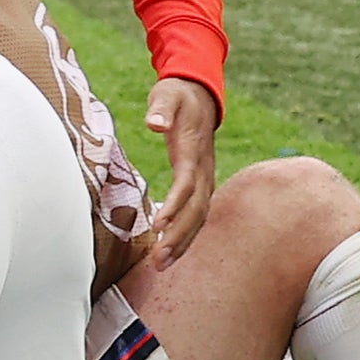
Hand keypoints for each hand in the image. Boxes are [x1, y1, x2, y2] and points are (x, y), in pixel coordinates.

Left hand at [144, 78, 219, 262]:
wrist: (200, 94)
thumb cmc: (177, 96)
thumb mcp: (167, 95)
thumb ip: (161, 109)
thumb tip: (154, 123)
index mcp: (193, 151)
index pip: (187, 184)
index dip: (174, 206)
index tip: (158, 225)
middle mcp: (204, 169)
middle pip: (196, 209)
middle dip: (179, 236)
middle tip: (159, 260)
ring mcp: (205, 178)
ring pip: (199, 216)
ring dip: (182, 242)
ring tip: (162, 264)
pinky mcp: (201, 183)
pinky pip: (197, 213)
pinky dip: (186, 233)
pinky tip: (171, 249)